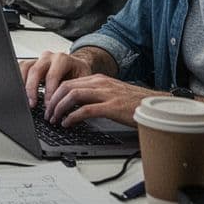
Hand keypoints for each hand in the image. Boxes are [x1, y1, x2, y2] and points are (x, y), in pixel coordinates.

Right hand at [19, 50, 94, 108]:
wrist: (77, 66)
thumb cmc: (80, 74)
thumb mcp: (83, 82)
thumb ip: (74, 92)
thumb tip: (67, 107)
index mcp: (63, 59)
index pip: (52, 76)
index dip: (48, 93)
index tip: (48, 107)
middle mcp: (49, 57)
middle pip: (35, 71)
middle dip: (32, 90)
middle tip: (32, 104)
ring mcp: (39, 59)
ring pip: (25, 68)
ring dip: (23, 85)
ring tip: (25, 99)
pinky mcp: (32, 63)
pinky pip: (21, 68)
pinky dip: (19, 80)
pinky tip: (21, 92)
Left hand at [43, 74, 164, 127]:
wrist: (156, 106)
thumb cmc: (134, 103)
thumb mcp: (111, 94)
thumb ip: (94, 96)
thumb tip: (76, 105)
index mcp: (99, 79)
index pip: (68, 82)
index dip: (54, 93)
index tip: (49, 104)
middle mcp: (100, 83)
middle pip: (66, 87)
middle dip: (52, 101)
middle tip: (48, 114)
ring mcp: (106, 94)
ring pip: (73, 96)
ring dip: (59, 108)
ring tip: (54, 119)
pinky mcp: (112, 107)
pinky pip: (85, 110)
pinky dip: (72, 117)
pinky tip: (68, 123)